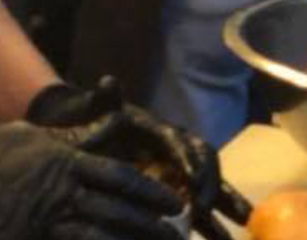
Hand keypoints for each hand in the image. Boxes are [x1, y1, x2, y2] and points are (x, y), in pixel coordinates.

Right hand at [0, 119, 181, 239]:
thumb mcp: (33, 137)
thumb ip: (75, 136)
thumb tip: (112, 118)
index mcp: (62, 162)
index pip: (117, 178)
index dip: (148, 193)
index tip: (174, 205)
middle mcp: (58, 193)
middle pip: (116, 214)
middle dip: (150, 228)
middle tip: (178, 237)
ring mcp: (42, 224)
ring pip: (97, 239)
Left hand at [27, 77, 250, 239]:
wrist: (71, 138)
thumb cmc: (82, 123)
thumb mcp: (89, 112)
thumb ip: (101, 101)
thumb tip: (108, 82)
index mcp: (158, 132)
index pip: (186, 144)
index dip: (193, 163)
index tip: (194, 185)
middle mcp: (172, 152)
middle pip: (206, 168)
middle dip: (220, 191)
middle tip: (235, 216)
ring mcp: (172, 175)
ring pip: (206, 194)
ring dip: (223, 215)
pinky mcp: (168, 198)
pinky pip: (194, 213)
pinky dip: (207, 227)